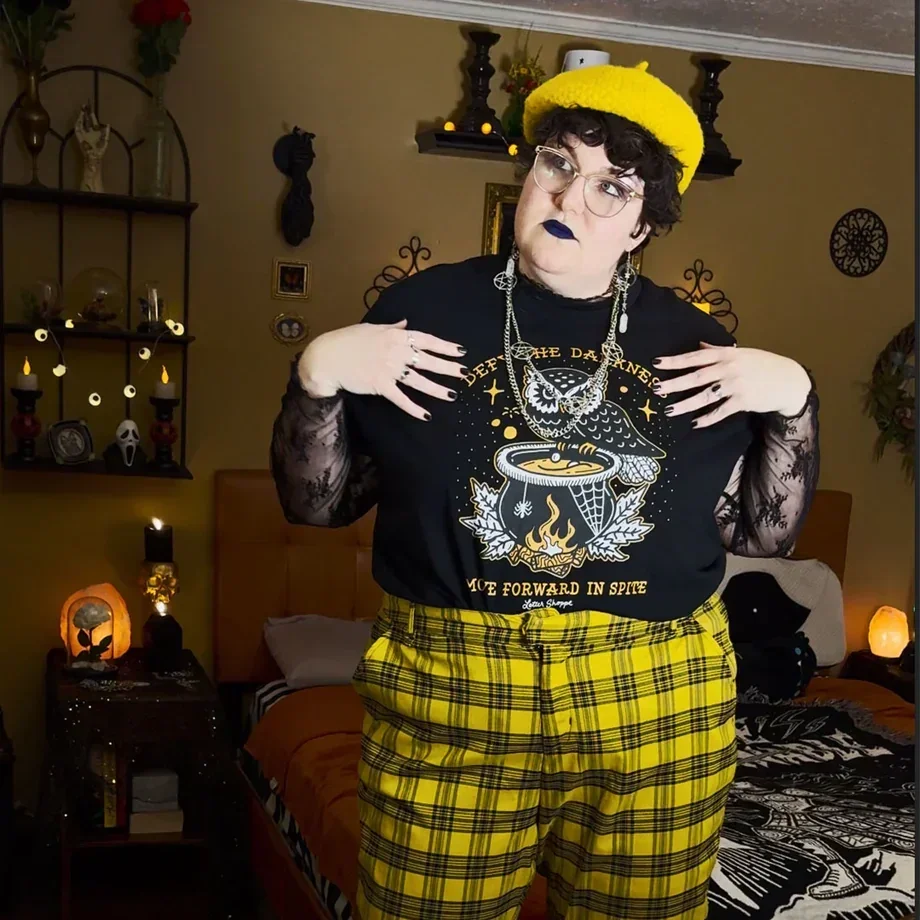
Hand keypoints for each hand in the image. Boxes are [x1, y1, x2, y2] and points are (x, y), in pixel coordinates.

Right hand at [298, 319, 467, 420]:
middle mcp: (396, 352)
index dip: (445, 346)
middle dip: (448, 367)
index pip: (426, 340)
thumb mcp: (371, 329)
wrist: (328, 357)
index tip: (461, 351)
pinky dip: (413, 408)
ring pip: (419, 381)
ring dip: (437, 389)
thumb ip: (392, 327)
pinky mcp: (380, 385)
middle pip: (428, 361)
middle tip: (465, 373)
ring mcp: (389, 369)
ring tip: (453, 395)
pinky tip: (426, 415)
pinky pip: (401, 398)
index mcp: (395, 335)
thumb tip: (405, 323)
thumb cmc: (347, 340)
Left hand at [653, 342, 811, 427]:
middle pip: (697, 377)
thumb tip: (700, 344)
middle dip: (674, 383)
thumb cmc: (763, 364)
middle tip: (656, 389)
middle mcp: (730, 368)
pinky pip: (721, 411)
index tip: (656, 363)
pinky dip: (708, 418)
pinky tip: (695, 423)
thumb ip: (718, 350)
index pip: (696, 356)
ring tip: (669, 410)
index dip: (675, 360)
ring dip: (686, 404)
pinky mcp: (744, 401)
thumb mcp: (741, 353)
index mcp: (727, 354)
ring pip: (705, 396)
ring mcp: (736, 385)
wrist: (789, 380)